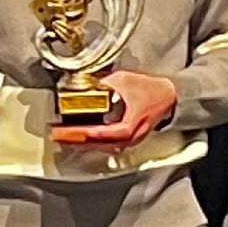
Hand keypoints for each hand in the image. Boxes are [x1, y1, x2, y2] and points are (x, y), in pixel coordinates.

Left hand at [50, 67, 175, 148]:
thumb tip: (86, 82)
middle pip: (95, 144)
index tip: (62, 131)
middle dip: (74, 140)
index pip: (96, 135)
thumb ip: (104, 82)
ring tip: (64, 136)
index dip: (77, 134)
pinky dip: (92, 139)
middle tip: (56, 135)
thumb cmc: (152, 90)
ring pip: (100, 146)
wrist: (171, 97)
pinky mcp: (128, 138)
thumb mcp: (125, 81)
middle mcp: (127, 139)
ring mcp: (128, 141)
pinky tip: (81, 135)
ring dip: (81, 141)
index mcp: (126, 128)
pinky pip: (106, 143)